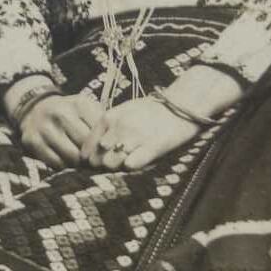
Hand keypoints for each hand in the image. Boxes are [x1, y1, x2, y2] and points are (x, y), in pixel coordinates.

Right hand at [18, 93, 102, 168]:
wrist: (35, 109)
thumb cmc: (70, 113)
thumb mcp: (87, 110)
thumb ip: (103, 125)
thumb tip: (119, 148)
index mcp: (79, 103)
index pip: (100, 131)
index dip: (106, 146)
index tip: (110, 154)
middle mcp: (60, 112)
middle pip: (86, 145)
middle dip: (94, 157)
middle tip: (98, 164)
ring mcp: (44, 127)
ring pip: (71, 157)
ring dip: (80, 164)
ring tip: (84, 164)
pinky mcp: (32, 141)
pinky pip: (56, 163)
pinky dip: (64, 166)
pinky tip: (68, 161)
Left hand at [80, 97, 200, 170]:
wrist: (183, 103)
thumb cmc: (152, 110)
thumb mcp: (124, 111)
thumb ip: (108, 126)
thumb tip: (95, 147)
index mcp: (110, 117)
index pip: (88, 144)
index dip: (89, 157)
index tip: (95, 162)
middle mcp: (120, 127)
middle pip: (97, 158)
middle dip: (101, 165)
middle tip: (111, 166)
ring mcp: (136, 137)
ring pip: (111, 163)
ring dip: (116, 167)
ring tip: (125, 164)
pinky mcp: (153, 147)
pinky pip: (131, 165)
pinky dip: (130, 167)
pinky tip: (136, 163)